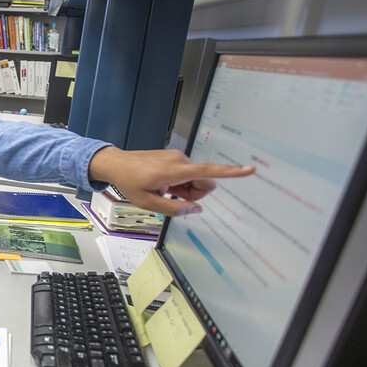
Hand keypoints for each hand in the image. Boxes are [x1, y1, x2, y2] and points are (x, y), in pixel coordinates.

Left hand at [88, 146, 254, 215]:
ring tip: (165, 188)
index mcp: (174, 171)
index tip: (249, 170)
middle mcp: (180, 160)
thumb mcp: (148, 203)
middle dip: (195, 193)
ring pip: (197, 178)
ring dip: (186, 188)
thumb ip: (174, 209)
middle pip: (206, 180)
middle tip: (172, 196)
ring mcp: (178, 157)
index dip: (231, 172)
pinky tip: (165, 183)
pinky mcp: (176, 157)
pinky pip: (188, 173)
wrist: (116, 164)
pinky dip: (180, 182)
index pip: (208, 171)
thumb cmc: (129, 181)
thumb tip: (196, 209)